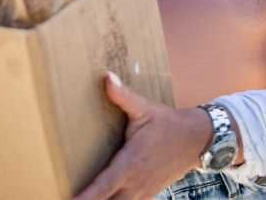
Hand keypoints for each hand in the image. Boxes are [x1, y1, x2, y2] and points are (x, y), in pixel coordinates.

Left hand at [74, 72, 211, 199]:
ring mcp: (143, 192)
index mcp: (131, 163)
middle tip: (67, 199)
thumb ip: (123, 96)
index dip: (87, 197)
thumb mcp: (146, 109)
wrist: (198, 140)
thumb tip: (107, 77)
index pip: (104, 186)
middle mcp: (135, 183)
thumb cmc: (168, 124)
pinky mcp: (148, 194)